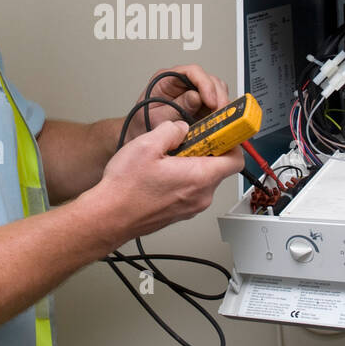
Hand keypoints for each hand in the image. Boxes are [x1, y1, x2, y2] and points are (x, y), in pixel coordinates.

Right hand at [90, 119, 244, 246]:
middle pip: (219, 167)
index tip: (220, 131)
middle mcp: (201, 196)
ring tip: (168, 157)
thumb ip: (172, 130)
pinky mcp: (180, 212)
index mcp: (199, 177)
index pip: (236, 159)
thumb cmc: (125, 188)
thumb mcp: (147, 144)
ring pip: (204, 178)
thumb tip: (182, 128)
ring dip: (193, 164)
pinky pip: (192, 190)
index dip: (231, 141)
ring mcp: (191, 207)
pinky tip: (161, 172)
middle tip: (185, 140)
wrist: (108, 217)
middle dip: (206, 150)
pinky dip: (184, 178)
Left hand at [126, 65, 231, 140]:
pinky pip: (215, 104)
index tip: (211, 101)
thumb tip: (196, 97)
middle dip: (217, 96)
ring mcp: (192, 93)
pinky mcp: (199, 106)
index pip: (192, 71)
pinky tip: (218, 122)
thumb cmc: (141, 125)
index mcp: (166, 79)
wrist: (139, 136)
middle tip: (221, 114)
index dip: (205, 84)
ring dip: (221, 104)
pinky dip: (220, 113)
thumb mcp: (156, 118)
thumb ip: (176, 108)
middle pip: (208, 79)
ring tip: (220, 120)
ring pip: (216, 90)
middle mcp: (181, 83)